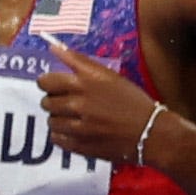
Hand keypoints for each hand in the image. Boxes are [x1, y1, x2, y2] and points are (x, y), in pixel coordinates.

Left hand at [38, 41, 169, 165]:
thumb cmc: (132, 101)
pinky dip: (63, 134)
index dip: (48, 83)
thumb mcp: (108, 76)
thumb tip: (53, 49)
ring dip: (59, 119)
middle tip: (68, 103)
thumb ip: (79, 62)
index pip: (47, 80)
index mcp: (86, 82)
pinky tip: (76, 131)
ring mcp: (77, 126)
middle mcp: (78, 102)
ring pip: (51, 120)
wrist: (149, 132)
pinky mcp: (78, 145)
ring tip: (75, 118)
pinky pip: (56, 138)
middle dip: (54, 101)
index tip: (54, 85)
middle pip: (46, 101)